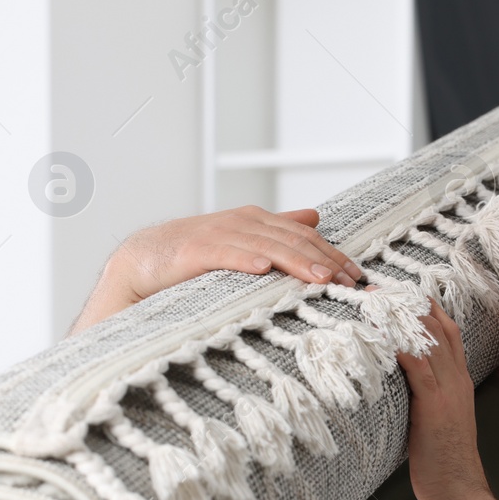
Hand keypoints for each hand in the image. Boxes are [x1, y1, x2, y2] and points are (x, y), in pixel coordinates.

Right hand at [70, 205, 362, 334]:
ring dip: (297, 260)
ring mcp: (219, 236)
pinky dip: (245, 259)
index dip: (332, 254)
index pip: (304, 236)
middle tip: (351, 282)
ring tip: (321, 277)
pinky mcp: (195, 251)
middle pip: (293, 239)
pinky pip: (225, 254)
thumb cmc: (193, 259)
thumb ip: (276, 231)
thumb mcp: (242, 241)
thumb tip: (314, 217)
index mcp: (256, 222)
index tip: (358, 277)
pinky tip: (263, 268)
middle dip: (325, 260)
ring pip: (267, 245)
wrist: (140, 264)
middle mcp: (242, 224)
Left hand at [394, 296, 491, 499]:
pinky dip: (401, 348)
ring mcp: (449, 391)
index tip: (397, 293)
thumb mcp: (433, 418)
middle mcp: (457, 379)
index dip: (424, 308)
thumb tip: (393, 380)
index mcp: (459, 380)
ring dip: (400, 319)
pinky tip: (381, 336)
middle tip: (377, 290)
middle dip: (407, 304)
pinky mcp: (435, 406)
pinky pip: (419, 368)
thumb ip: (422, 395)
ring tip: (373, 303)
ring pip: (429, 341)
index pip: (446, 331)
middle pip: (437, 327)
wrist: (458, 489)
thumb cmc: (441, 460)